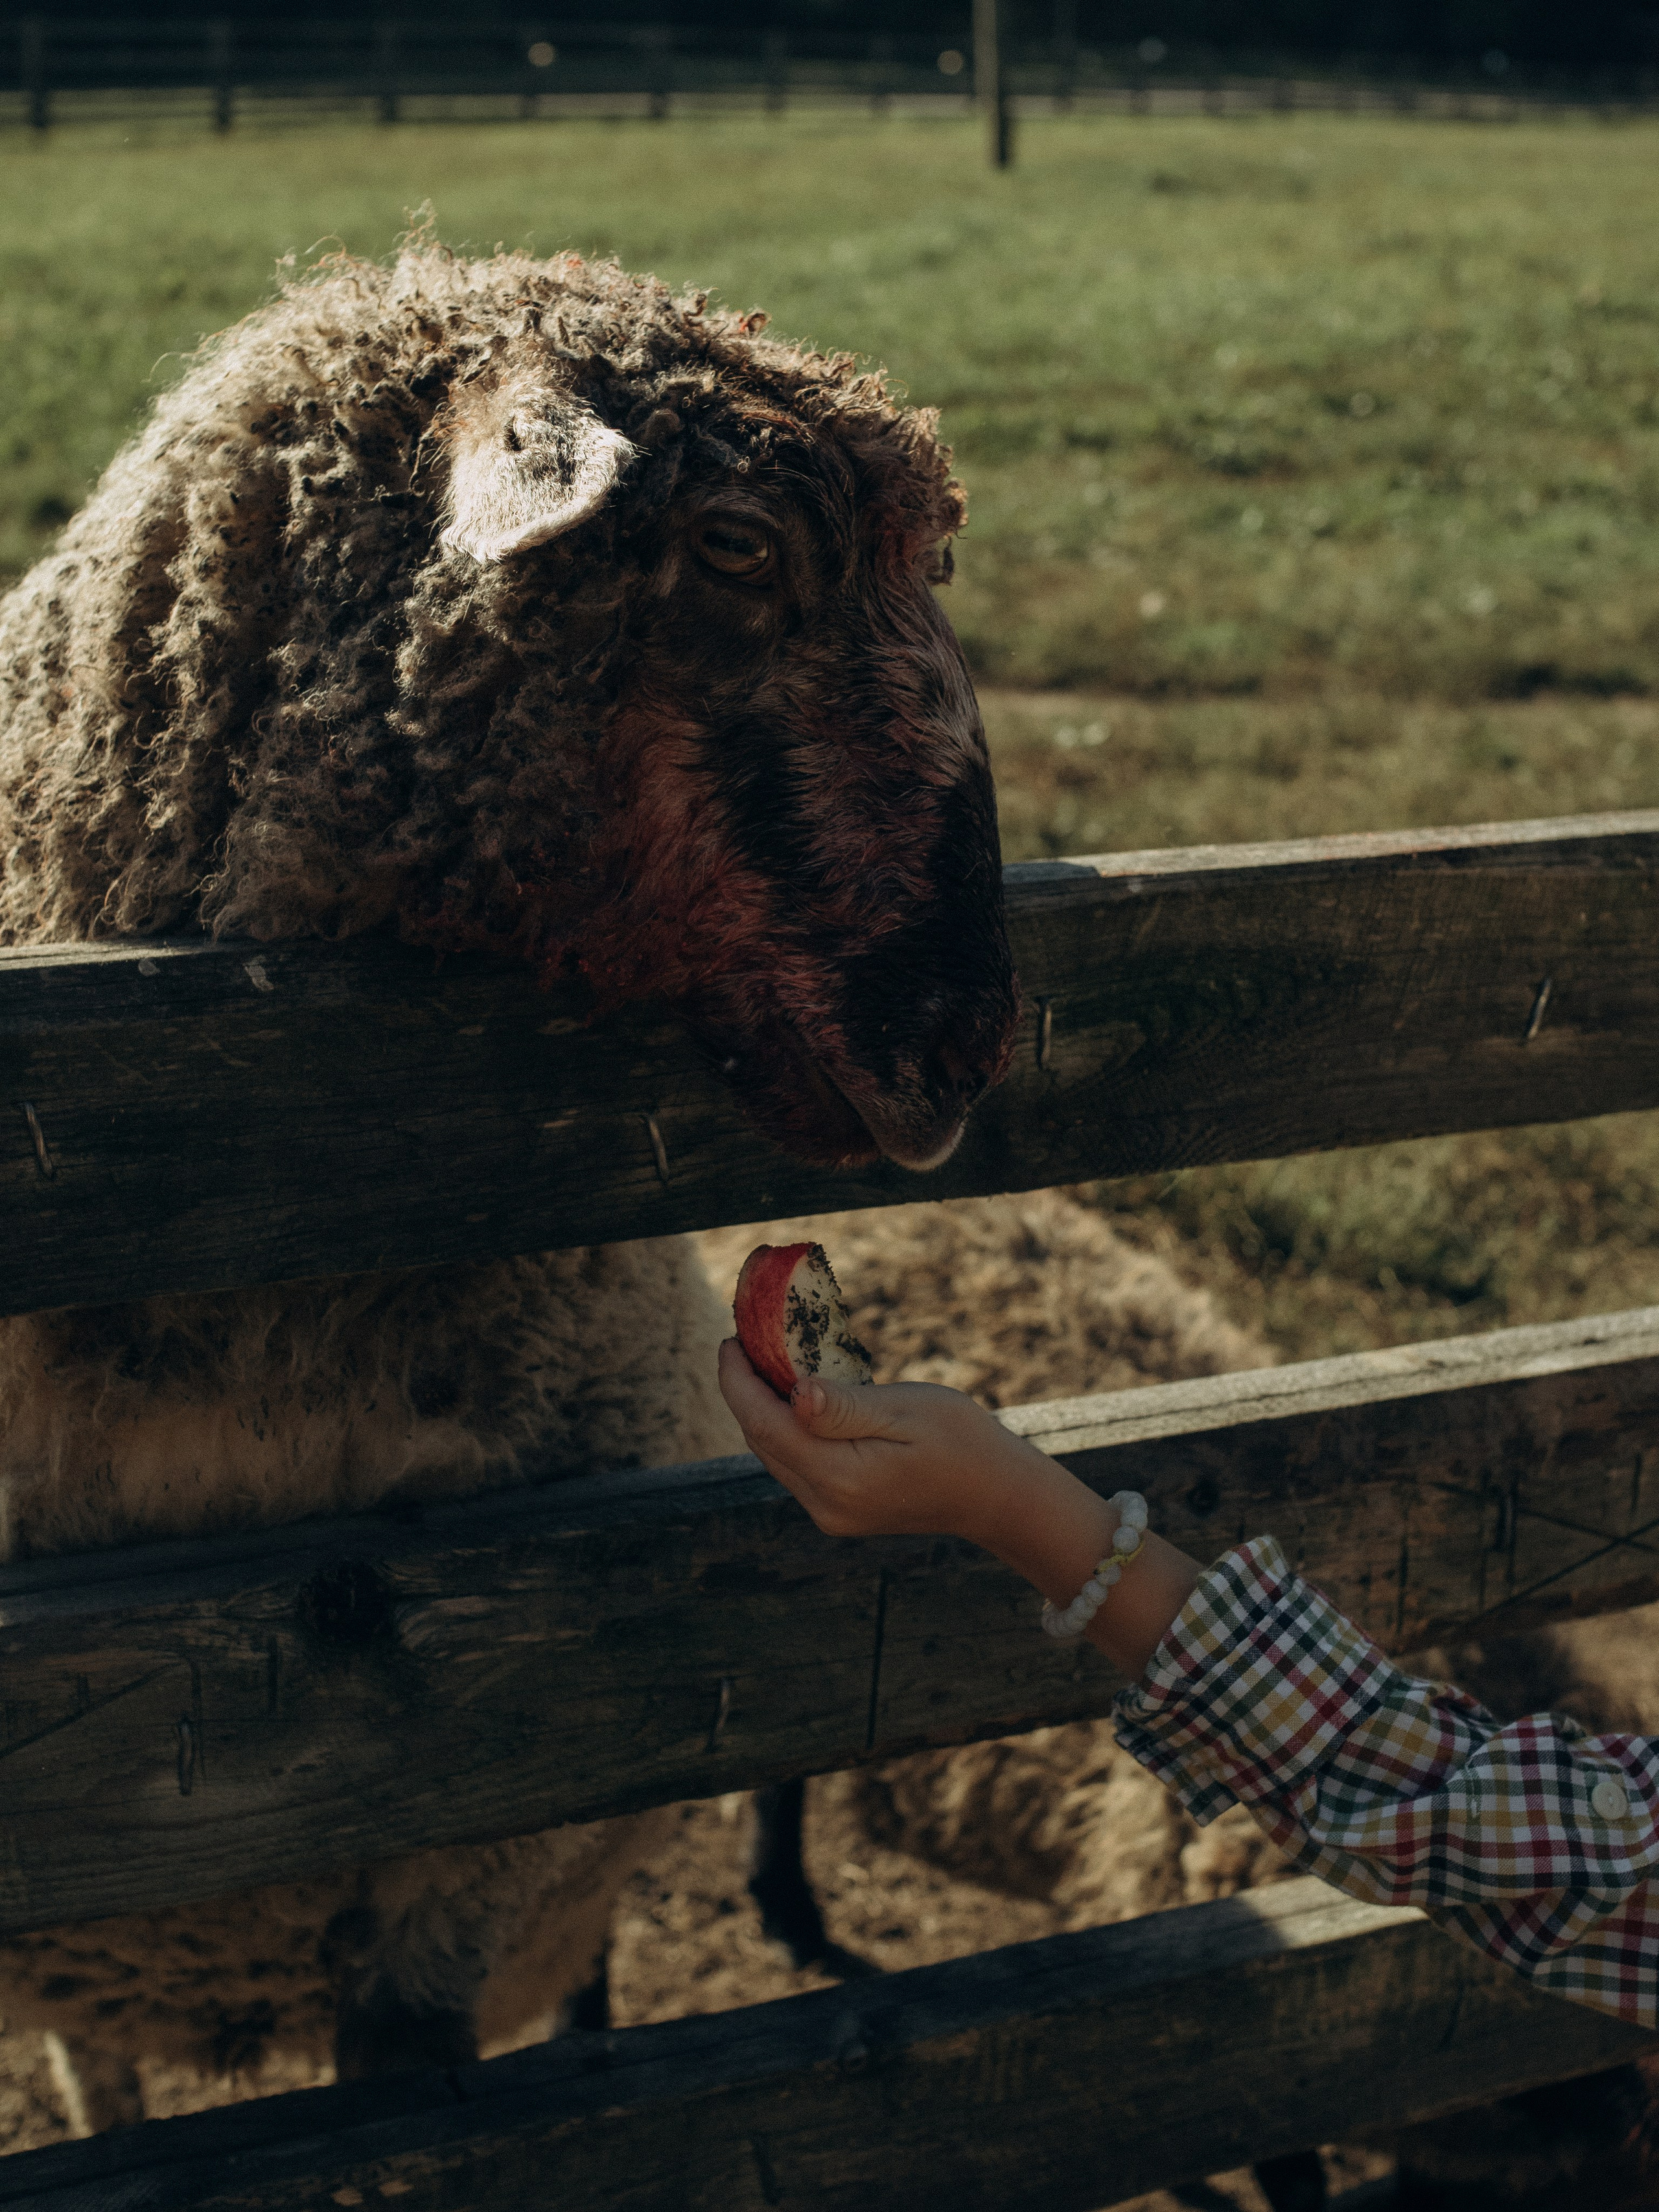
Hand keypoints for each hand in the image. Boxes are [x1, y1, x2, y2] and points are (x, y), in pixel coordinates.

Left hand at [718, 1337, 1205, 1678]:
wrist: (996, 1495)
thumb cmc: (961, 1441)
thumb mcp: (907, 1410)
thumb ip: (846, 1406)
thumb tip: (794, 1394)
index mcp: (840, 1477)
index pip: (764, 1424)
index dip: (738, 1380)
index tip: (730, 1339)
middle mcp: (825, 1503)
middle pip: (762, 1440)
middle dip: (745, 1389)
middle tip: (744, 1338)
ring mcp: (830, 1512)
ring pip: (775, 1453)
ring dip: (763, 1408)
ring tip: (762, 1360)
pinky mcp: (838, 1511)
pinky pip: (795, 1464)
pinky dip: (786, 1428)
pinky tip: (792, 1396)